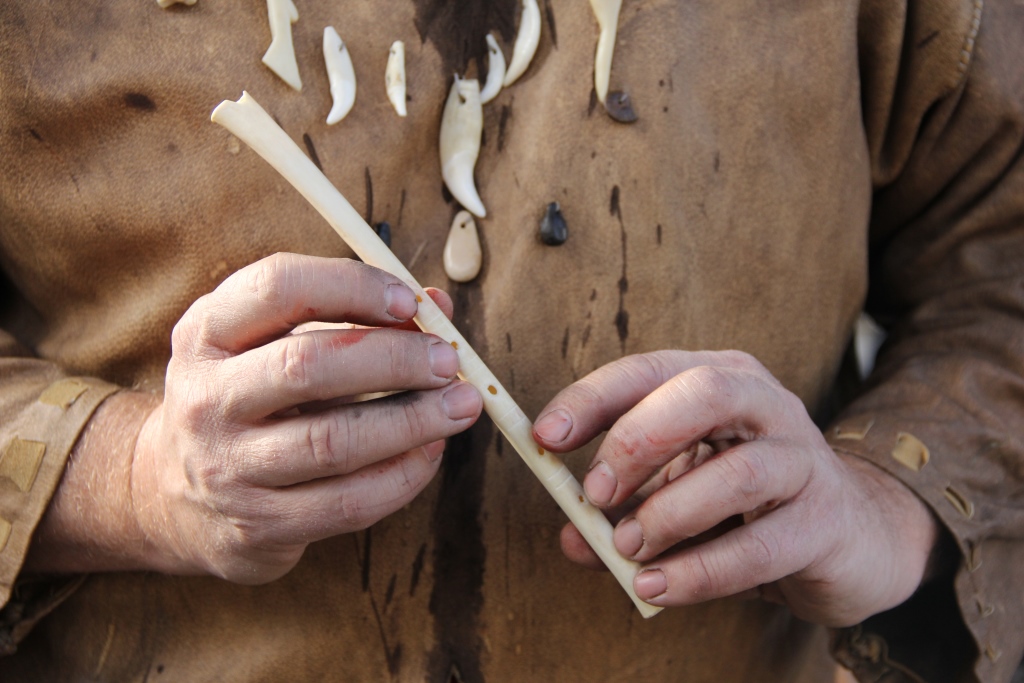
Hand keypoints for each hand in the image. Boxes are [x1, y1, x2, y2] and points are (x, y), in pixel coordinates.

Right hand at [129, 253, 481, 582]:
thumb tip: (438, 306)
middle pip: (307, 367)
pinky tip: (431, 450)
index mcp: (207, 333)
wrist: (177, 496)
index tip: (409, 301)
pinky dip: (403, 474)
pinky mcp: (258, 526)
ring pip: (334, 442)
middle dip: (394, 359)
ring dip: (413, 421)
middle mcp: (206, 398)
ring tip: (462, 404)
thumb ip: (355, 315)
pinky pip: (348, 503)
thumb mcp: (276, 341)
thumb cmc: (253, 399)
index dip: (352, 287)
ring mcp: (228, 468)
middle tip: (448, 360)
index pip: (278, 288)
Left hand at [533, 350, 938, 626]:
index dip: (592, 398)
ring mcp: (804, 459)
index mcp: (719, 380)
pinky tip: (659, 587)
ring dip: (669, 513)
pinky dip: (703, 571)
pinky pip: (762, 547)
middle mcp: (766, 404)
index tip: (545, 437)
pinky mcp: (826, 521)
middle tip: (593, 495)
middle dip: (636, 441)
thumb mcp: (677, 494)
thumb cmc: (747, 504)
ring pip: (738, 472)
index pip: (649, 370)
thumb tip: (569, 538)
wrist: (850, 536)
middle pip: (701, 395)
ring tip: (626, 548)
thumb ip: (623, 511)